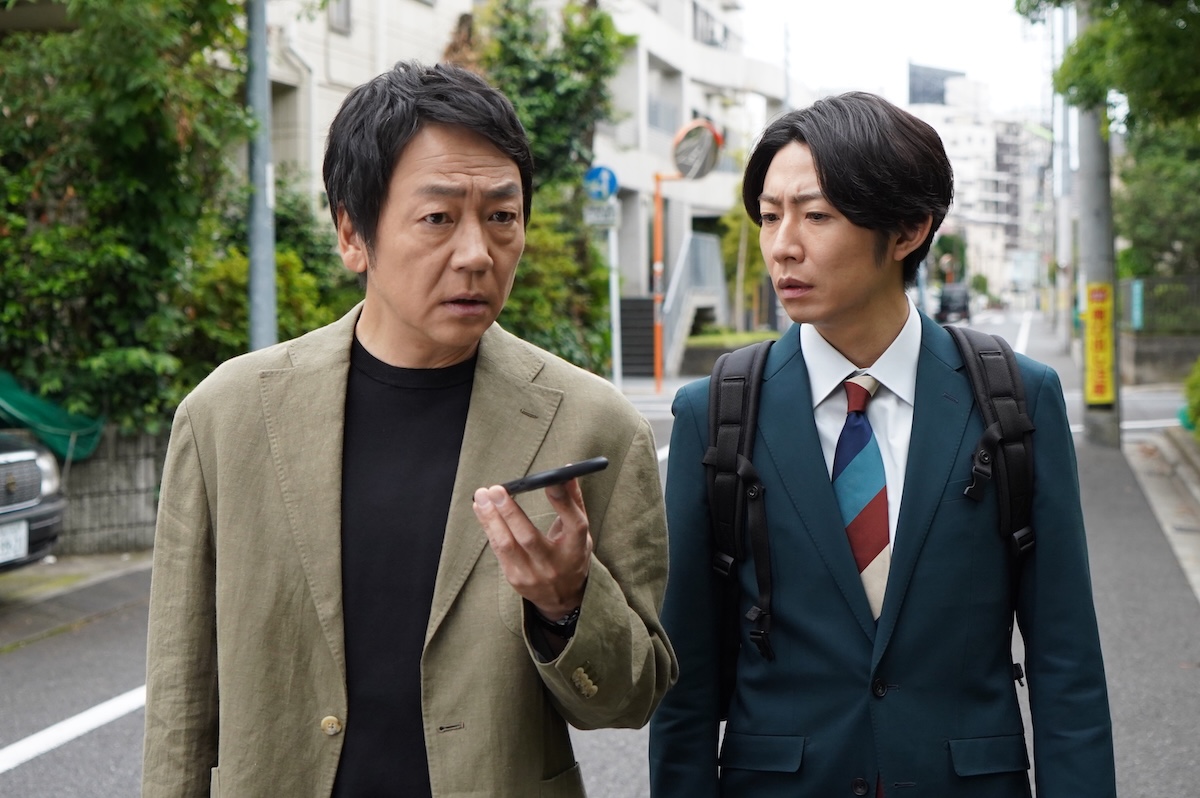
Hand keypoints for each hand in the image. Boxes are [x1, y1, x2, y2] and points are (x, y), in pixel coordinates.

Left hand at [473, 477, 592, 617]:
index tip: (549, 479)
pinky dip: (488, 527)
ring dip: (490, 519)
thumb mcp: (581, 532)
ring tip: (481, 496)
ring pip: (507, 545)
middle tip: (496, 489)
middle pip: (529, 537)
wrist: (563, 598)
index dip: (562, 500)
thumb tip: (566, 471)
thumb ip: (573, 501)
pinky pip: (498, 550)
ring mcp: (533, 574)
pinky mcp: (515, 578)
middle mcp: (555, 564)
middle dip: (510, 511)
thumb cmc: (572, 555)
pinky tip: (481, 510)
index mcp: (577, 548)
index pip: (574, 524)